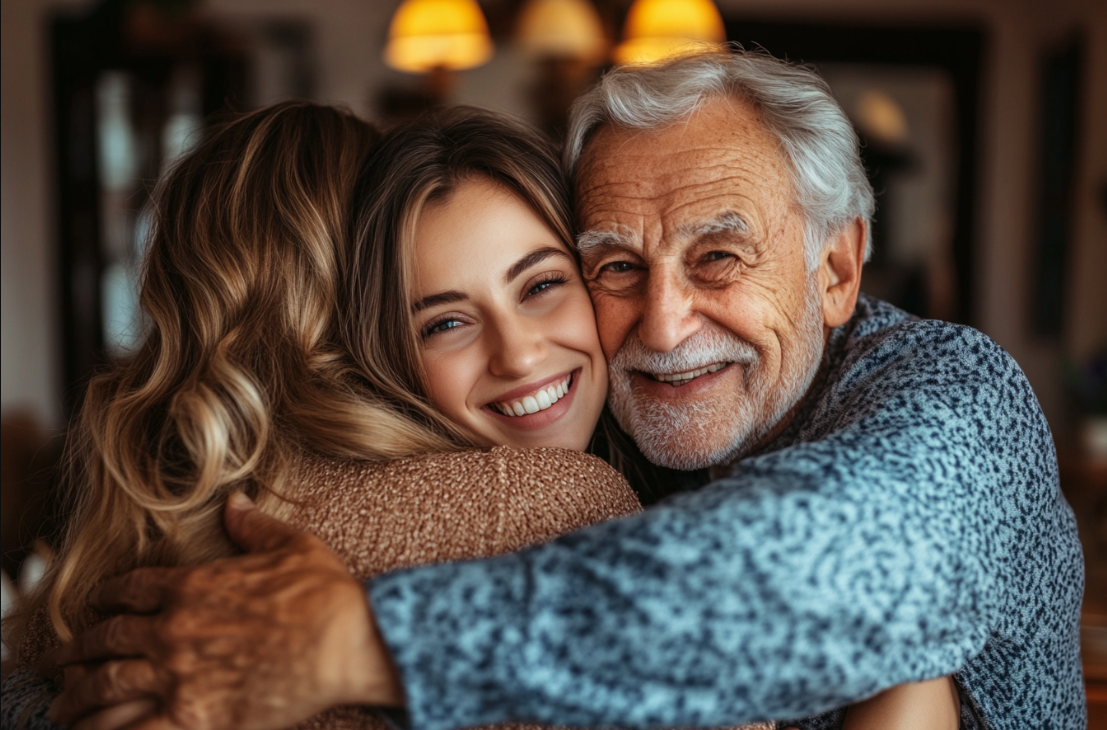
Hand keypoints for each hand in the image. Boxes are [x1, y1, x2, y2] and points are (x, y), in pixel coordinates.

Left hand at [50, 493, 402, 729]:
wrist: (347, 642)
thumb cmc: (325, 594)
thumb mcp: (292, 545)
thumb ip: (253, 525)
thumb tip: (235, 501)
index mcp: (193, 585)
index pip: (130, 590)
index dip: (105, 597)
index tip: (94, 605)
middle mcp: (174, 628)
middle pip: (106, 638)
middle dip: (79, 648)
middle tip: (64, 658)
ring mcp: (178, 674)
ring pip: (105, 685)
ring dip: (77, 694)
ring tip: (65, 703)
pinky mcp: (193, 716)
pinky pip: (131, 729)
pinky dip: (105, 729)